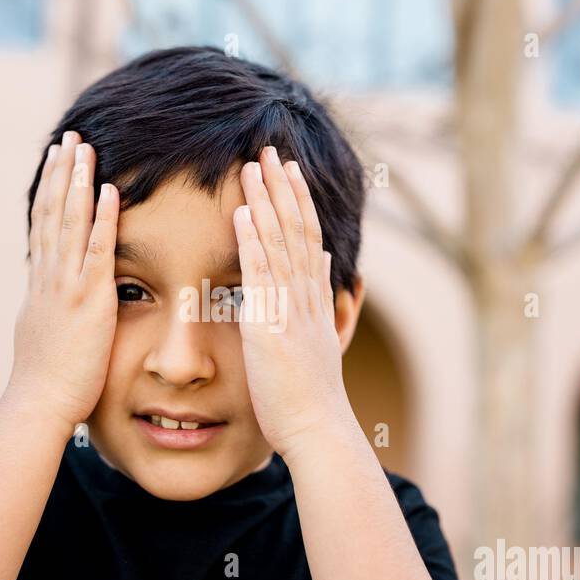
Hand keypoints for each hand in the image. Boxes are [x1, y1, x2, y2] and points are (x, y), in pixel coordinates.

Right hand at [7, 130, 119, 432]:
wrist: (39, 404)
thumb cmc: (45, 382)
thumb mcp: (41, 335)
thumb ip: (47, 311)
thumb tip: (45, 302)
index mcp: (41, 284)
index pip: (43, 225)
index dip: (49, 190)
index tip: (55, 160)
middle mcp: (50, 277)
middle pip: (53, 212)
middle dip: (62, 173)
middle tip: (69, 137)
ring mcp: (67, 286)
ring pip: (70, 222)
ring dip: (78, 182)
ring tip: (85, 148)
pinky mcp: (89, 300)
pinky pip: (98, 251)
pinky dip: (103, 219)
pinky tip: (109, 191)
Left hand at [233, 146, 355, 459]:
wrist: (318, 430)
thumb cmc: (311, 399)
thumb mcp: (321, 345)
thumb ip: (327, 307)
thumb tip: (335, 271)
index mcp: (315, 301)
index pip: (308, 238)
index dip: (298, 201)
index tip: (288, 170)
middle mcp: (307, 297)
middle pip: (298, 229)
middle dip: (283, 187)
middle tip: (270, 149)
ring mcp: (292, 309)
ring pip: (281, 242)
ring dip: (266, 201)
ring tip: (253, 165)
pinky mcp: (272, 325)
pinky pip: (262, 275)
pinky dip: (254, 241)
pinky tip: (244, 212)